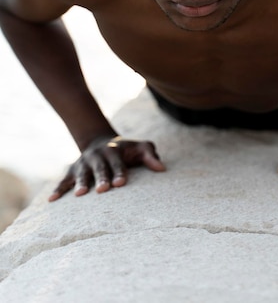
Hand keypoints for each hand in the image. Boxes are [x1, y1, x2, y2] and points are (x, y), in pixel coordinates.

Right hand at [48, 135, 165, 200]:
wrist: (100, 141)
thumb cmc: (126, 150)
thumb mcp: (140, 147)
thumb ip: (150, 156)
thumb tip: (162, 169)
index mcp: (114, 150)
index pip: (118, 163)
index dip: (120, 172)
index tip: (121, 183)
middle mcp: (97, 156)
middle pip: (100, 168)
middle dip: (101, 178)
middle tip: (103, 190)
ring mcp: (83, 163)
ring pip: (82, 173)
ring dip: (81, 183)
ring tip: (80, 194)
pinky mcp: (73, 171)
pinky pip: (64, 180)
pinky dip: (58, 189)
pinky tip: (52, 200)